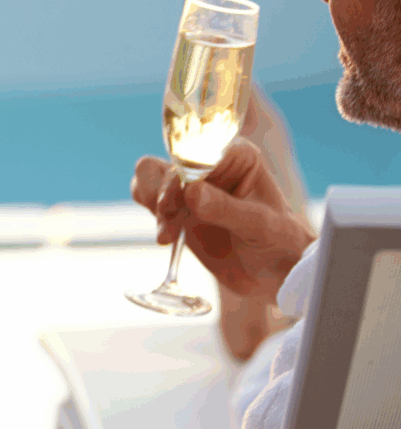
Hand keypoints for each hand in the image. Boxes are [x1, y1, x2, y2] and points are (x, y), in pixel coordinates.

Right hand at [131, 139, 315, 302]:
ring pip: (149, 176)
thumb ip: (226, 208)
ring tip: (168, 234)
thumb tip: (190, 192)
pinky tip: (167, 237)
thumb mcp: (260, 227)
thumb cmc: (281, 244)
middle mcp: (209, 167)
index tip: (178, 201)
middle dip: (160, 191)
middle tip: (169, 219)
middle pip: (164, 161)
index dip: (180, 174)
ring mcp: (190, 188)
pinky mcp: (178, 208)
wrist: (276, 275)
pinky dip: (151, 216)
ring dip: (152, 203)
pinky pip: (148, 199)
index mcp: (236, 157)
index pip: (195, 153)